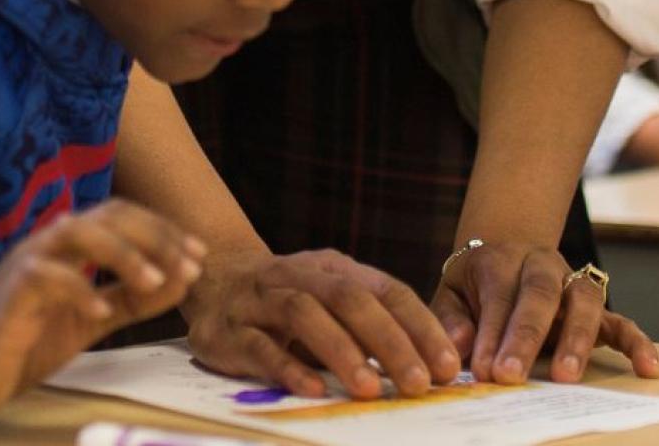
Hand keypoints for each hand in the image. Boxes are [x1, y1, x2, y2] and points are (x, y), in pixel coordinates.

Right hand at [0, 199, 205, 425]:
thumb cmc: (32, 336)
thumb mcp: (95, 315)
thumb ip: (134, 298)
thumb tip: (183, 279)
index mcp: (72, 244)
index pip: (123, 217)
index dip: (163, 231)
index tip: (199, 254)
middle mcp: (51, 242)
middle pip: (105, 216)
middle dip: (152, 236)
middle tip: (187, 265)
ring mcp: (28, 261)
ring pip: (74, 231)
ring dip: (120, 252)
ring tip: (154, 281)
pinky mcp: (10, 291)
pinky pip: (43, 277)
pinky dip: (76, 288)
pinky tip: (100, 311)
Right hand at [180, 245, 460, 400]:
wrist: (209, 278)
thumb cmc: (286, 301)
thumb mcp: (329, 303)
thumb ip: (371, 329)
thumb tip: (434, 369)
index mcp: (332, 269)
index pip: (384, 289)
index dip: (419, 326)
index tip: (449, 366)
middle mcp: (297, 275)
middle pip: (347, 297)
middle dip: (388, 340)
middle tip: (419, 382)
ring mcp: (260, 300)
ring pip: (303, 313)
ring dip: (340, 350)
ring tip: (370, 389)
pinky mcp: (229, 331)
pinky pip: (260, 346)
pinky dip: (288, 367)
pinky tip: (313, 390)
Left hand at [431, 240, 658, 383]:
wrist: (506, 252)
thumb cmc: (476, 285)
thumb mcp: (452, 292)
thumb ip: (452, 318)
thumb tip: (462, 346)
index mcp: (500, 259)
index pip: (498, 296)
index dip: (489, 334)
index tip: (482, 370)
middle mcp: (540, 264)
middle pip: (538, 295)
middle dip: (524, 338)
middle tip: (511, 375)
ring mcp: (572, 283)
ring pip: (583, 302)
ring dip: (576, 339)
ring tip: (566, 377)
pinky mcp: (597, 306)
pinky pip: (623, 321)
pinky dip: (638, 343)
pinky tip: (649, 369)